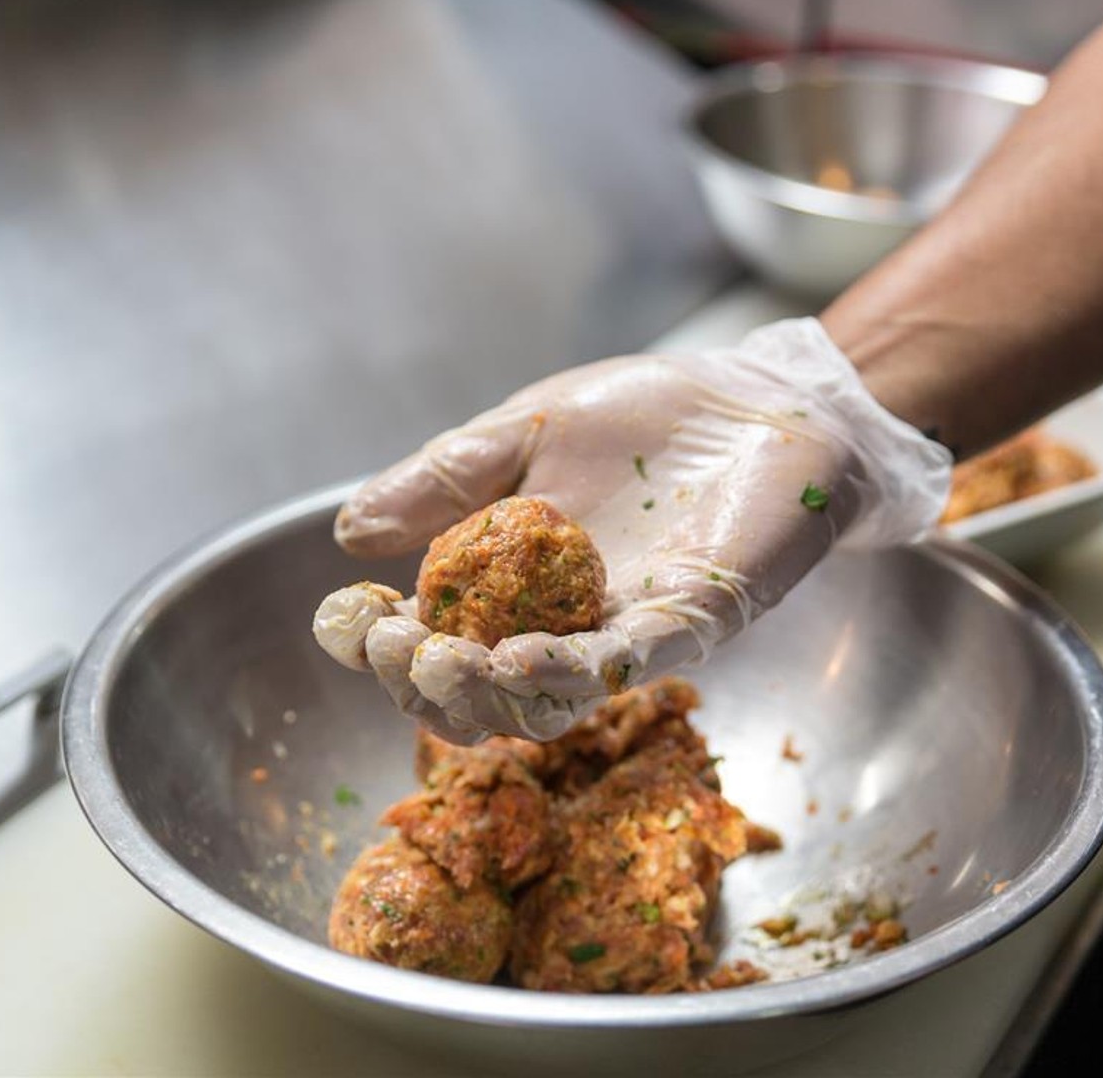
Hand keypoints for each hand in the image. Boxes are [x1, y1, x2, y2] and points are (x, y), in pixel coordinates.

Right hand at [315, 319, 949, 742]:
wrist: (754, 399)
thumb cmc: (643, 418)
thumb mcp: (524, 433)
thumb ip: (444, 479)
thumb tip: (348, 533)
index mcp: (507, 585)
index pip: (428, 641)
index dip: (377, 645)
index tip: (347, 619)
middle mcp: (557, 625)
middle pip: (473, 694)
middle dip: (421, 683)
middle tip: (396, 648)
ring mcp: (620, 632)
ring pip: (540, 702)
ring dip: (482, 692)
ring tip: (443, 661)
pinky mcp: (689, 623)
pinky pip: (623, 666)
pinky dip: (567, 669)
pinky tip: (519, 656)